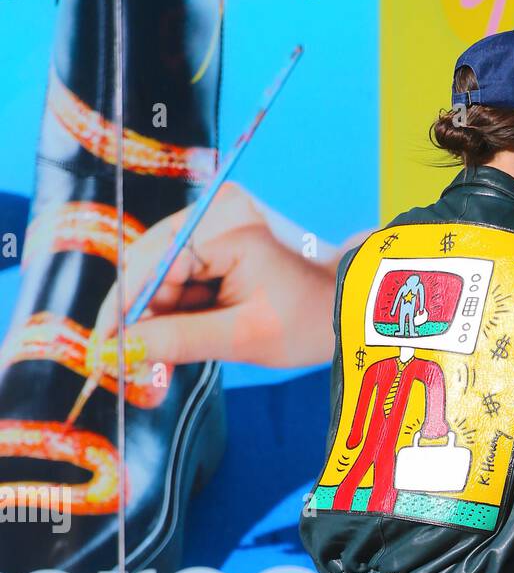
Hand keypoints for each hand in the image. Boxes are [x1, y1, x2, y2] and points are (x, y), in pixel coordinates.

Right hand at [89, 182, 337, 369]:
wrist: (350, 305)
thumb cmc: (309, 320)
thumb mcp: (244, 338)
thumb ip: (179, 340)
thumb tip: (121, 350)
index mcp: (228, 226)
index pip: (152, 264)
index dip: (124, 309)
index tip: (104, 349)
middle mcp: (218, 208)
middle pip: (150, 263)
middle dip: (141, 316)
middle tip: (135, 364)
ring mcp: (218, 215)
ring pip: (162, 270)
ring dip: (160, 315)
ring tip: (171, 356)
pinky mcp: (220, 231)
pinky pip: (181, 270)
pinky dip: (179, 305)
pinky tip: (191, 332)